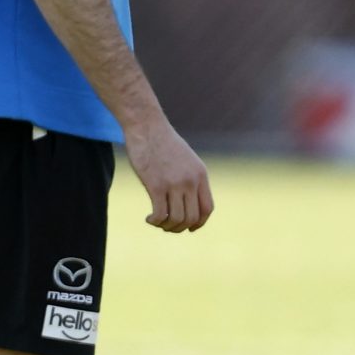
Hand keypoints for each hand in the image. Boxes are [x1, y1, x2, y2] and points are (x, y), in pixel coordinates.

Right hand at [124, 117, 213, 232]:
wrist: (147, 125)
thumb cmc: (162, 141)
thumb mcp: (185, 158)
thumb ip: (190, 177)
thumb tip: (187, 198)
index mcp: (200, 174)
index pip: (207, 208)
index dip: (199, 223)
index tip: (189, 227)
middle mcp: (190, 181)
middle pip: (192, 217)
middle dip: (180, 228)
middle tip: (167, 226)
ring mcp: (174, 183)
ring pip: (177, 219)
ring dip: (166, 226)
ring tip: (156, 222)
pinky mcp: (156, 185)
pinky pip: (160, 214)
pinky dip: (155, 221)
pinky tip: (148, 218)